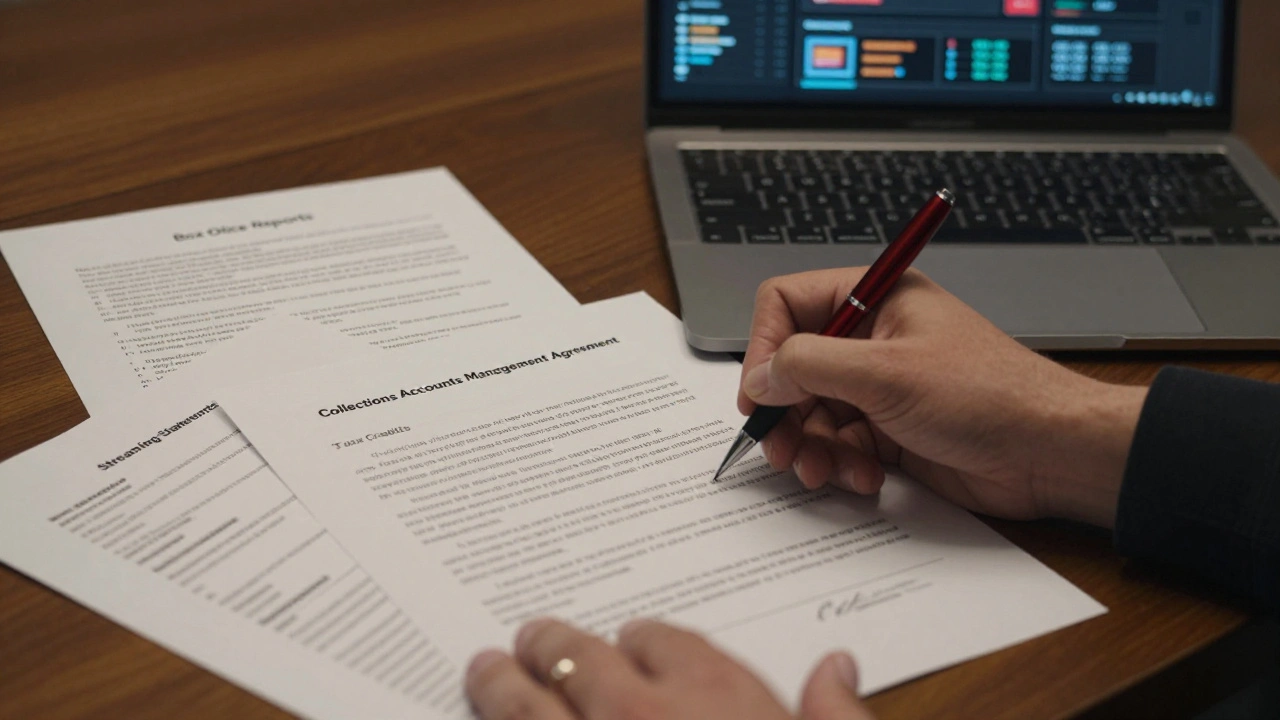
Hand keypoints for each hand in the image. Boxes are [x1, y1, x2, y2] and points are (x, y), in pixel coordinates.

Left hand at [465, 618, 874, 719]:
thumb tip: (835, 670)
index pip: (660, 640)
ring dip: (501, 687)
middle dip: (553, 646)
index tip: (633, 641)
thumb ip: (836, 719)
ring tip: (485, 672)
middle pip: (579, 659)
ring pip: (525, 709)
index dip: (643, 640)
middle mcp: (637, 719)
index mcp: (713, 697)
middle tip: (534, 640)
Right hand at [738, 268, 1147, 527]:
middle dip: (784, 411)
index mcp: (876, 298)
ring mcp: (880, 386)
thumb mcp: (886, 373)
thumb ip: (810, 367)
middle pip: (793, 367)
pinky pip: (839, 445)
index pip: (788, 304)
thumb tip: (760, 377)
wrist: (1048, 453)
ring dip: (809, 446)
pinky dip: (841, 464)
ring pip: (811, 412)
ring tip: (819, 469)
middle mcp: (873, 338)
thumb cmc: (988, 395)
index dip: (764, 346)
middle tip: (778, 446)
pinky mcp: (890, 430)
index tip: (759, 392)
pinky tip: (863, 477)